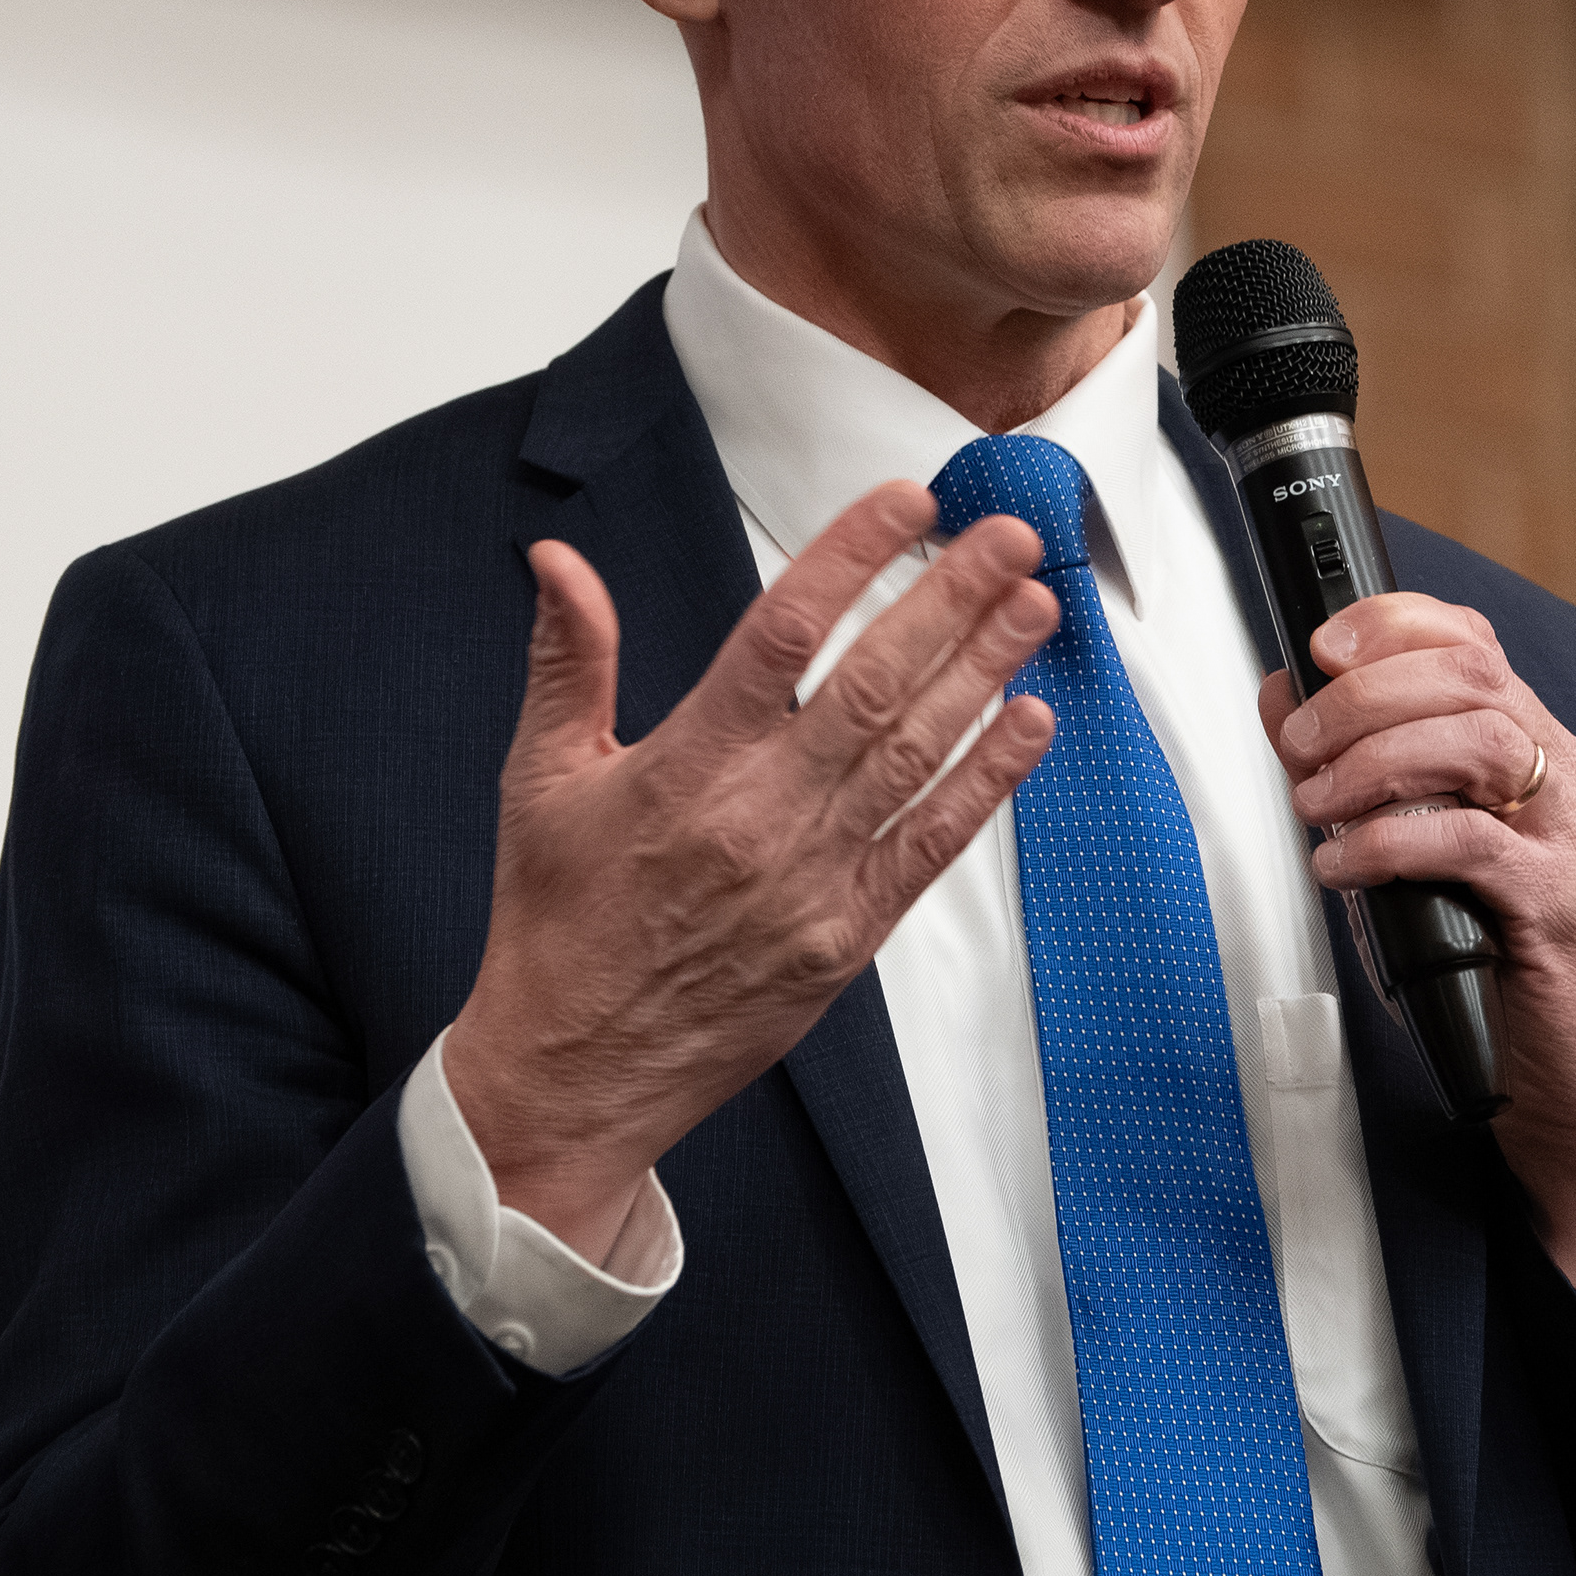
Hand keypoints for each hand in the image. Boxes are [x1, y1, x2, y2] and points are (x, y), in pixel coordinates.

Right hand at [444, 482, 1057, 1260]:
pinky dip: (987, 782)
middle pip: (874, 683)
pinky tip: (1028, 722)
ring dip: (984, 671)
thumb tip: (557, 559)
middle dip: (951, 598)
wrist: (575, 1072)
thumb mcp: (540, 779)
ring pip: (916, 753)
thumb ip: (568, 661)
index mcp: (684, 767)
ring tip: (1035, 602)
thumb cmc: (558, 924)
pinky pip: (932, 845)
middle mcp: (758, 817)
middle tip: (1009, 534)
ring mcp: (812, 880)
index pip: (781, 634)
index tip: (904, 503)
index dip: (850, 559)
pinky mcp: (847, 936)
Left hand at [1263, 594, 1575, 1325]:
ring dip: (1373, 760)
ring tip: (1315, 805)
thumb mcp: (1411, 854)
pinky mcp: (1560, 903)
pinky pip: (1470, 841)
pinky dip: (1390, 842)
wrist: (1573, 1089)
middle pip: (1470, 675)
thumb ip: (1359, 775)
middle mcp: (1564, 779)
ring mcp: (1571, 837)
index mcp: (1535, 751)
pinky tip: (1343, 867)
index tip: (1319, 648)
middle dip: (1364, 695)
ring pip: (1477, 740)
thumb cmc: (1491, 973)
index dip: (1392, 625)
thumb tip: (1285, 698)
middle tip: (1298, 746)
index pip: (1473, 642)